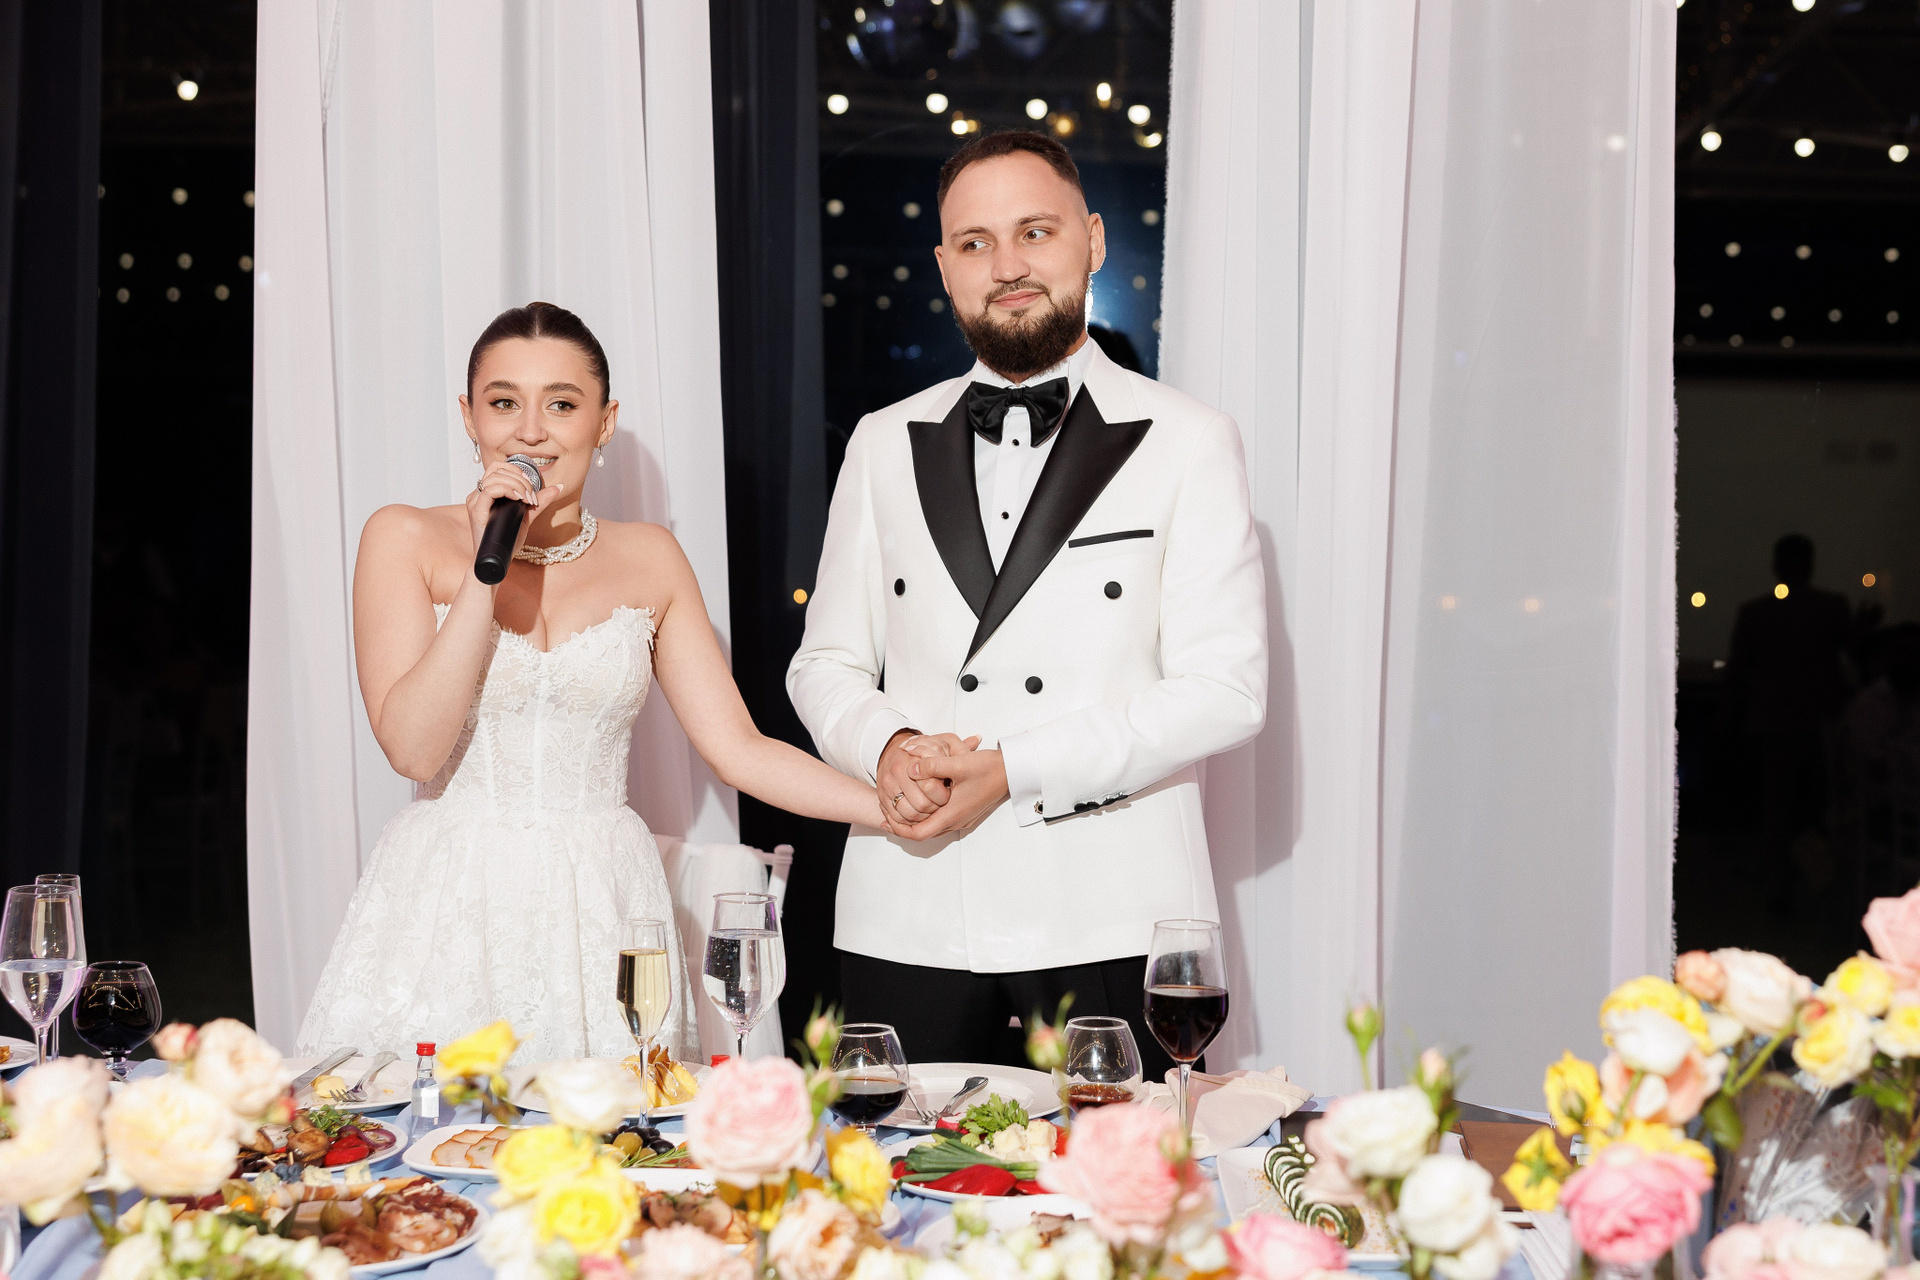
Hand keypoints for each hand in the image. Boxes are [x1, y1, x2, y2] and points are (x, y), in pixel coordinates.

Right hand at [464, 458, 563, 559]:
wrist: (498, 560)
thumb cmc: (507, 541)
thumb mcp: (527, 516)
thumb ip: (539, 501)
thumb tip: (558, 487)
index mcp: (487, 493)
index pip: (497, 468)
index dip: (516, 471)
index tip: (529, 486)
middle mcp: (478, 495)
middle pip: (497, 470)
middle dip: (520, 479)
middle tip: (531, 497)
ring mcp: (475, 502)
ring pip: (494, 477)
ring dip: (516, 485)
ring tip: (526, 500)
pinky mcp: (476, 510)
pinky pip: (489, 490)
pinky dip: (507, 490)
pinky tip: (518, 499)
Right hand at [877, 730, 957, 823]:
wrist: (891, 753)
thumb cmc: (920, 752)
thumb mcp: (941, 746)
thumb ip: (960, 746)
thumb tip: (978, 738)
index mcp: (913, 758)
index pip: (931, 786)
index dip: (943, 795)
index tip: (948, 794)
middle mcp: (897, 771)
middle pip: (921, 804)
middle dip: (934, 810)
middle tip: (941, 806)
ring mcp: (887, 785)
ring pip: (908, 814)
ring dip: (922, 818)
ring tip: (932, 813)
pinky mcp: (881, 796)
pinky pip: (895, 817)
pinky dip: (907, 822)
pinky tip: (918, 818)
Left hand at [893, 748, 1007, 839]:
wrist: (1012, 771)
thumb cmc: (988, 768)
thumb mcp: (958, 763)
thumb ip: (932, 765)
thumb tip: (910, 768)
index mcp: (952, 814)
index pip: (919, 833)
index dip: (899, 830)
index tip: (885, 820)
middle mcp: (957, 820)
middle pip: (924, 833)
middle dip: (903, 825)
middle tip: (888, 813)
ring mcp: (964, 818)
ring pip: (933, 827)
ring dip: (916, 821)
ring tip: (901, 807)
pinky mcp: (968, 812)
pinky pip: (942, 821)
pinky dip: (928, 816)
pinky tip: (923, 802)